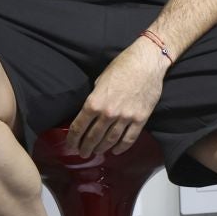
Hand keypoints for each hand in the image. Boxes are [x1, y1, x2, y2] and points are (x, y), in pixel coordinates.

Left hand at [62, 38, 166, 157]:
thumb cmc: (122, 67)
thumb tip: (91, 112)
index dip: (72, 139)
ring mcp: (125, 117)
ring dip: (101, 149)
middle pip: (93, 137)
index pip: (78, 127)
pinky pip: (129, 138)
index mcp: (94, 102)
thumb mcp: (100, 81)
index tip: (70, 146)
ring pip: (110, 140)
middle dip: (85, 147)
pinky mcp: (140, 119)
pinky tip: (116, 151)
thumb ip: (95, 99)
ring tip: (97, 152)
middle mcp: (108, 113)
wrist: (146, 62)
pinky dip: (121, 147)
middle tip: (82, 153)